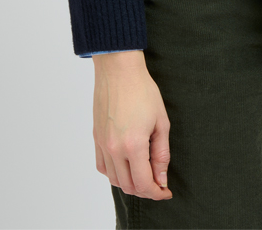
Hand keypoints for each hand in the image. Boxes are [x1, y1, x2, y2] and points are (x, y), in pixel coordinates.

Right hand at [93, 51, 172, 199]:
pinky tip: (125, 165)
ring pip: (113, 179)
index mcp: (133, 145)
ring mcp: (102, 144)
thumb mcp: (161, 121)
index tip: (166, 191)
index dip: (157, 192)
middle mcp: (114, 148)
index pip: (143, 183)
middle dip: (145, 190)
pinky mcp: (96, 137)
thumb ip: (161, 153)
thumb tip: (161, 178)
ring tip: (143, 174)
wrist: (118, 70)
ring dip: (129, 183)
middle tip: (157, 184)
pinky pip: (102, 166)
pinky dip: (114, 173)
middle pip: (128, 185)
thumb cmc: (142, 90)